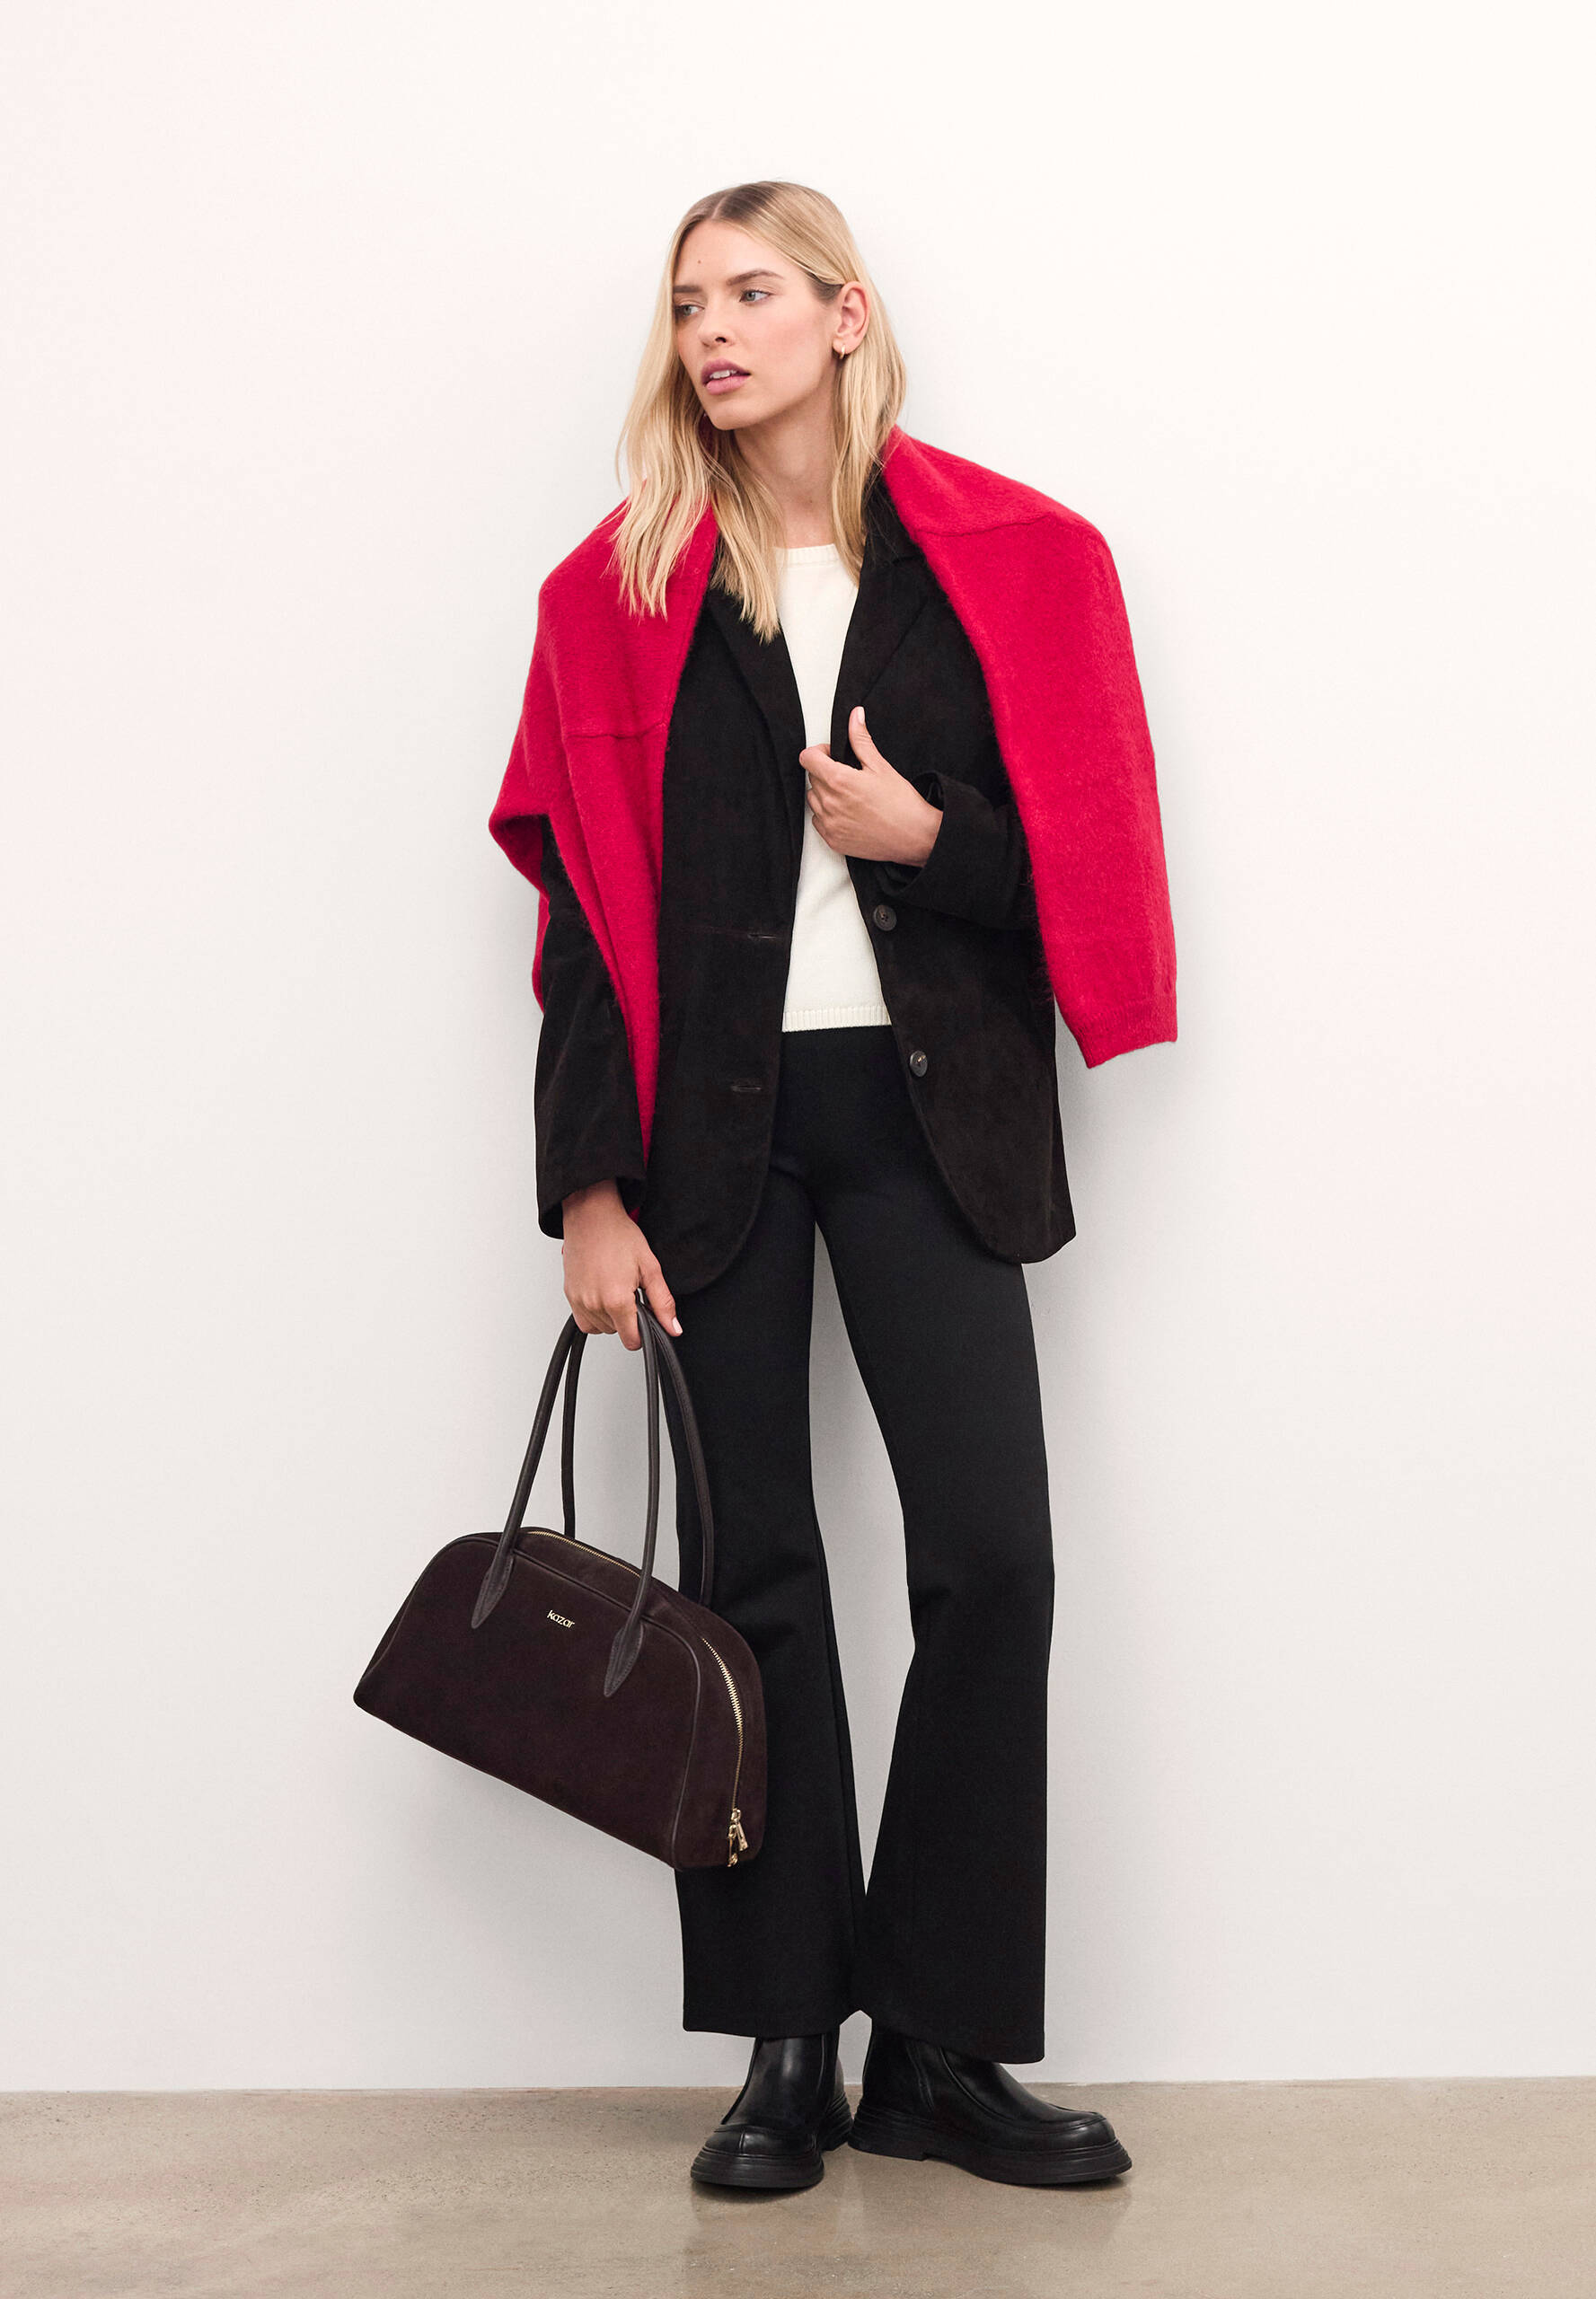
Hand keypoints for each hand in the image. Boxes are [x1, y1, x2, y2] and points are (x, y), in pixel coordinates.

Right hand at [560, 1181, 680, 1349]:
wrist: (591, 1216)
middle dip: (628, 1319)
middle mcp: (594, 1304)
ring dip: (611, 1317)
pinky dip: (595, 1315)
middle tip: (631, 1292)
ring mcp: (579, 1301)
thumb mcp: (650, 1268)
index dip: (643, 1332)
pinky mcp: (569, 1296)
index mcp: (616, 1300)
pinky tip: (603, 1296)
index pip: (631, 1340)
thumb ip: (663, 1303)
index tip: (645, 1317)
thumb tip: (673, 1328)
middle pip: (617, 1333)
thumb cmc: (618, 1235)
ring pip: (601, 1328)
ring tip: (616, 1290)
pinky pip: (584, 1321)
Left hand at [799, 705, 941, 865]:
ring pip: (814, 800)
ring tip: (851, 796)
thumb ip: (861, 740)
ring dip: (826, 794)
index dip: (819, 752)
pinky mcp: (833, 840)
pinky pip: (818, 821)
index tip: (833, 756)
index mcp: (838, 780)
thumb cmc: (901, 803)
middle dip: (826, 772)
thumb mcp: (880, 766)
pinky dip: (828, 815)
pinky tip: (850, 813)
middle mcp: (829, 803)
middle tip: (850, 777)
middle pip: (812, 778)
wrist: (915, 837)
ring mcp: (829, 824)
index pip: (807, 758)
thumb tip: (855, 716)